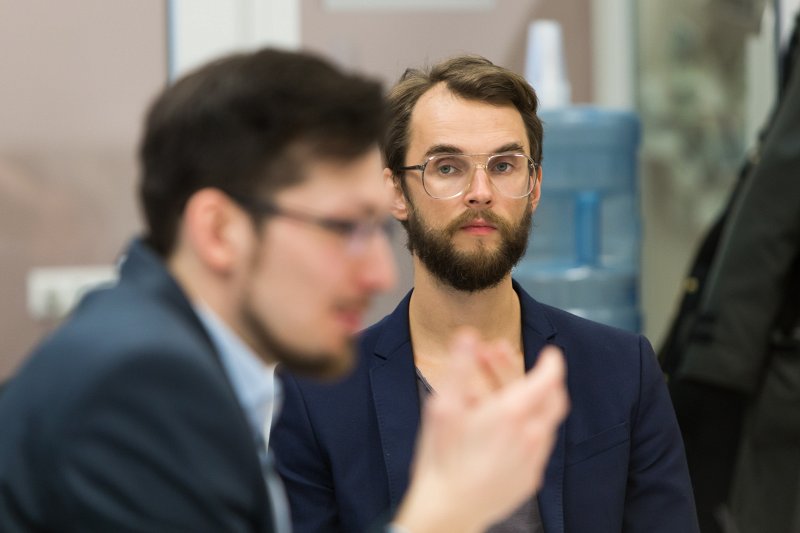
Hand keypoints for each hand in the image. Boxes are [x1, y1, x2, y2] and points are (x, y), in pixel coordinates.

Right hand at [393, 329, 568, 532]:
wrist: (447, 512)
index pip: (549, 379)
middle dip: (541, 378)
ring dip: (531, 402)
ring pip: (544, 422)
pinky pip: (537, 445)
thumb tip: (467, 335)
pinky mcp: (529, 478)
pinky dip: (527, 428)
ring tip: (502, 394)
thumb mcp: (443, 407)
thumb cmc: (441, 459)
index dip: (552, 363)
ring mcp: (533, 459)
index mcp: (513, 414)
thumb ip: (459, 368)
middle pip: (553, 400)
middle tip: (523, 368)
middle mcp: (531, 436)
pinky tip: (503, 428)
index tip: (550, 353)